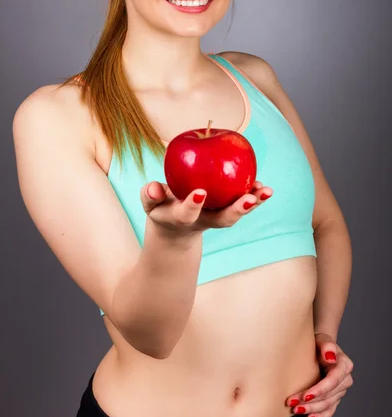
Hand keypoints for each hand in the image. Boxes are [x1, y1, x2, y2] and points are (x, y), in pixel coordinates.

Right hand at [140, 180, 271, 237]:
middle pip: (221, 220)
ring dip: (252, 204)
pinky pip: (242, 204)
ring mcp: (216, 218)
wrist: (175, 228)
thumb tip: (153, 188)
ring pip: (236, 214)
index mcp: (181, 218)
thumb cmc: (162, 207)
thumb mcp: (151, 203)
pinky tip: (265, 188)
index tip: (200, 193)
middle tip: (248, 200)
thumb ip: (150, 195)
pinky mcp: (227, 211)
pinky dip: (255, 197)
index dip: (192, 205)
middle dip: (235, 210)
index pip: (186, 214)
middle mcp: (202, 221)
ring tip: (266, 191)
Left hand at [285, 332, 353, 416]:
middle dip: (311, 402)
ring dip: (312, 409)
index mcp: (344, 365)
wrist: (319, 347)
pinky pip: (330, 411)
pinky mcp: (335, 397)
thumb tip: (330, 357)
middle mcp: (345, 380)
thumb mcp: (322, 339)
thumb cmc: (319, 342)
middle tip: (293, 403)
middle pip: (329, 395)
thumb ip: (327, 345)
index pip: (333, 381)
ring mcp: (340, 390)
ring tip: (296, 409)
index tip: (305, 395)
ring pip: (328, 405)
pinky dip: (320, 415)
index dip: (320, 390)